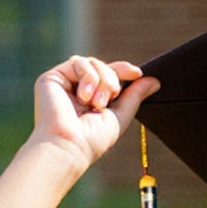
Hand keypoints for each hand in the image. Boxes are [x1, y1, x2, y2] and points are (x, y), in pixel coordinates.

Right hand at [29, 57, 153, 175]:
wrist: (70, 144)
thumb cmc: (94, 138)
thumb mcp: (121, 115)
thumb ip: (135, 96)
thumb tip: (154, 80)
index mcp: (93, 97)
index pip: (110, 75)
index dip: (124, 70)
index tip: (137, 73)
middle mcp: (78, 89)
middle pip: (103, 66)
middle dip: (113, 79)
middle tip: (111, 98)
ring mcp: (65, 82)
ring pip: (92, 62)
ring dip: (102, 80)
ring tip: (97, 103)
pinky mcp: (52, 77)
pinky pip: (78, 62)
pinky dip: (88, 77)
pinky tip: (84, 97)